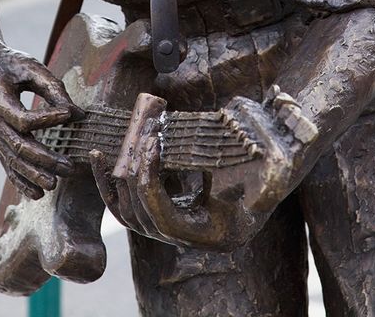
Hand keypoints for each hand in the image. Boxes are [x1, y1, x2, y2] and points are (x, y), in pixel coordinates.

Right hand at [0, 40, 76, 199]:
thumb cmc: (11, 65)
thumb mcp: (31, 68)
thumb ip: (54, 88)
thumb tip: (77, 114)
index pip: (23, 119)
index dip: (47, 119)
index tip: (69, 114)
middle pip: (19, 147)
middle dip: (44, 159)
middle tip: (69, 166)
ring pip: (13, 161)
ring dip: (33, 175)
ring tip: (54, 185)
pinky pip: (8, 166)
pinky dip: (21, 181)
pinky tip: (37, 194)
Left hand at [89, 93, 296, 250]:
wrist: (274, 170)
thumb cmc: (273, 164)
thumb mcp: (268, 165)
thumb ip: (250, 161)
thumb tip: (238, 141)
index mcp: (217, 235)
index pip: (165, 219)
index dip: (152, 181)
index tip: (152, 144)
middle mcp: (193, 240)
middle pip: (142, 216)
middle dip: (136, 172)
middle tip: (142, 134)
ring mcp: (175, 231)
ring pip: (129, 214)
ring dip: (122, 174)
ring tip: (129, 139)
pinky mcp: (164, 213)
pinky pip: (127, 206)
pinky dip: (110, 183)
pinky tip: (100, 156)